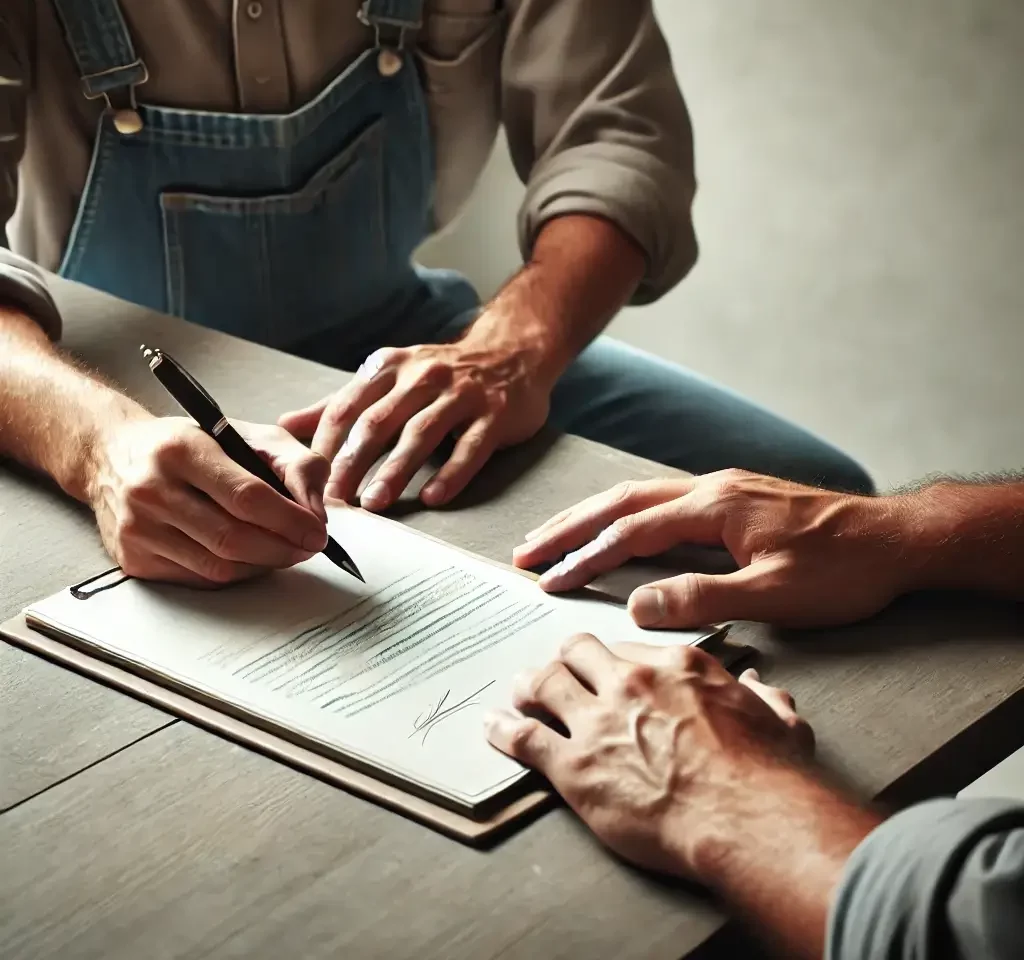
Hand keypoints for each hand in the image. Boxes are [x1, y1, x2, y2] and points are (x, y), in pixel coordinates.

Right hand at [87, 416, 329, 585]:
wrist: (112, 454)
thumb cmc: (190, 444)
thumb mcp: (248, 435)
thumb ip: (295, 465)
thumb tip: (315, 513)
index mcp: (182, 449)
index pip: (246, 496)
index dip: (289, 521)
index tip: (317, 532)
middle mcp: (152, 489)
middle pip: (233, 539)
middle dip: (283, 549)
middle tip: (308, 547)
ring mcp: (137, 528)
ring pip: (219, 567)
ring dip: (263, 565)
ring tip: (283, 551)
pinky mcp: (133, 559)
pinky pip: (200, 580)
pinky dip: (235, 574)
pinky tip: (248, 558)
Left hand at [278, 335, 553, 510]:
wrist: (512, 352)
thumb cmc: (443, 374)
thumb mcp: (389, 378)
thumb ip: (341, 404)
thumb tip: (287, 425)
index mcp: (390, 367)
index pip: (347, 407)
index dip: (325, 446)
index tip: (307, 481)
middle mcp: (423, 376)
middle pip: (378, 422)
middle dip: (351, 463)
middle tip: (333, 499)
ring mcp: (461, 394)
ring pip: (421, 434)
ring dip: (395, 471)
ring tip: (375, 502)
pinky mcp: (495, 414)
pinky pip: (470, 448)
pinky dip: (451, 473)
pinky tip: (433, 497)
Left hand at [486, 638, 812, 876]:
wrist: (743, 816)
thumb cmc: (767, 773)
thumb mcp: (778, 723)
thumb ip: (763, 700)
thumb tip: (764, 692)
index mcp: (675, 666)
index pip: (629, 646)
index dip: (613, 658)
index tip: (605, 666)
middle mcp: (630, 682)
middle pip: (578, 651)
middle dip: (565, 659)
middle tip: (557, 669)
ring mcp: (598, 722)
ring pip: (545, 684)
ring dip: (529, 686)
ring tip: (520, 691)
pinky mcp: (575, 766)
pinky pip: (525, 737)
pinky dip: (503, 730)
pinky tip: (492, 727)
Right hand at [513, 470, 911, 627]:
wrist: (897, 539)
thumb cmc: (843, 569)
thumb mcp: (775, 594)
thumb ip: (702, 598)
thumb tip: (636, 606)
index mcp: (714, 507)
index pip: (631, 532)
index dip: (585, 557)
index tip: (548, 580)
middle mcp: (711, 488)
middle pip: (622, 501)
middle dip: (569, 526)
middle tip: (526, 550)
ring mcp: (722, 489)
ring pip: (639, 497)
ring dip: (592, 516)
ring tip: (554, 536)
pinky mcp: (734, 498)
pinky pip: (662, 501)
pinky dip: (625, 515)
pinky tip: (615, 528)